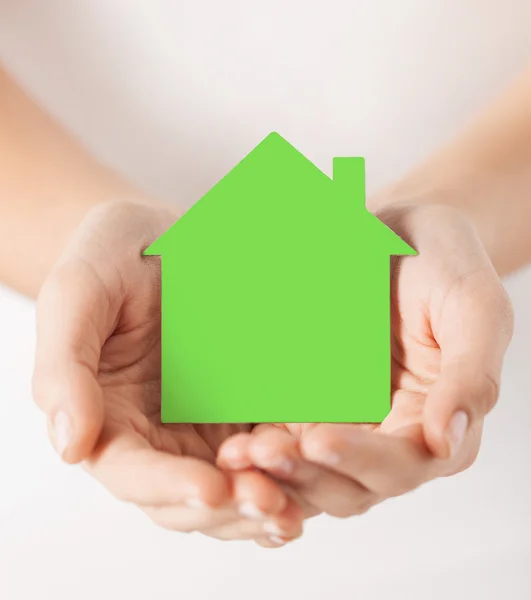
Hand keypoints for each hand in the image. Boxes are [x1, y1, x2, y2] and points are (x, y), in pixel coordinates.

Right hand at [32, 201, 302, 545]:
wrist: (161, 236)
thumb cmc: (111, 257)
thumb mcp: (78, 294)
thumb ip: (65, 369)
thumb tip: (70, 446)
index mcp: (108, 419)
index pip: (132, 473)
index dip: (169, 487)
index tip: (210, 489)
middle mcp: (157, 435)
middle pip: (188, 497)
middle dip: (229, 507)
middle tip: (270, 503)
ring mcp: (204, 425)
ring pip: (233, 485)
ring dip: (264, 501)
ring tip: (296, 504)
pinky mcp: (243, 407)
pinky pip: (268, 447)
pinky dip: (291, 467)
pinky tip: (317, 464)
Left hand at [218, 203, 513, 517]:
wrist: (397, 232)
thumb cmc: (444, 262)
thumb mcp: (474, 307)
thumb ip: (471, 375)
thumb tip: (445, 441)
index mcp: (436, 423)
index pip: (402, 464)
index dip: (361, 460)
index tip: (318, 438)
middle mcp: (390, 434)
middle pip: (349, 482)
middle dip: (306, 473)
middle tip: (262, 452)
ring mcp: (347, 422)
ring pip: (311, 470)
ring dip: (275, 471)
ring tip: (239, 453)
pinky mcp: (312, 404)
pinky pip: (284, 434)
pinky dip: (261, 445)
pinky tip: (232, 438)